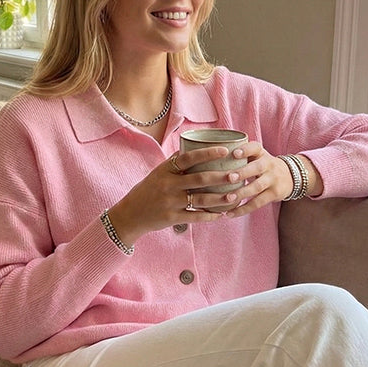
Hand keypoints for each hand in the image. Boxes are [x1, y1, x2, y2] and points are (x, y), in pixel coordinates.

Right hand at [107, 147, 240, 244]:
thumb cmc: (147, 191)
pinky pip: (195, 216)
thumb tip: (195, 148)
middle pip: (199, 179)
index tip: (224, 150)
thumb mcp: (157, 173)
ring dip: (220, 198)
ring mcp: (170, 202)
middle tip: (237, 175)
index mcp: (165, 170)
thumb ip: (175, 164)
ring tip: (234, 196)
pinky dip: (210, 216)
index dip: (207, 153)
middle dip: (220, 177)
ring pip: (200, 199)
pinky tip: (221, 214)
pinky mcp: (172, 218)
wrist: (130, 214)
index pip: (188, 158)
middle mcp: (168, 185)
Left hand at [223, 143, 322, 218]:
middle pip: (257, 168)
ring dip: (242, 193)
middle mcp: (268, 164)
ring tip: (228, 198)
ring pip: (257, 187)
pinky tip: (230, 213)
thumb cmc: (262, 165)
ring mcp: (272, 180)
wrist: (290, 176)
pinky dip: (243, 209)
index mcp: (261, 153)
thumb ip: (238, 156)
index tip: (234, 153)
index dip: (246, 150)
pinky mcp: (274, 194)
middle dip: (243, 173)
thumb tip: (207, 159)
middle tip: (229, 177)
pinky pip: (258, 203)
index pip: (255, 148)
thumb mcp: (256, 156)